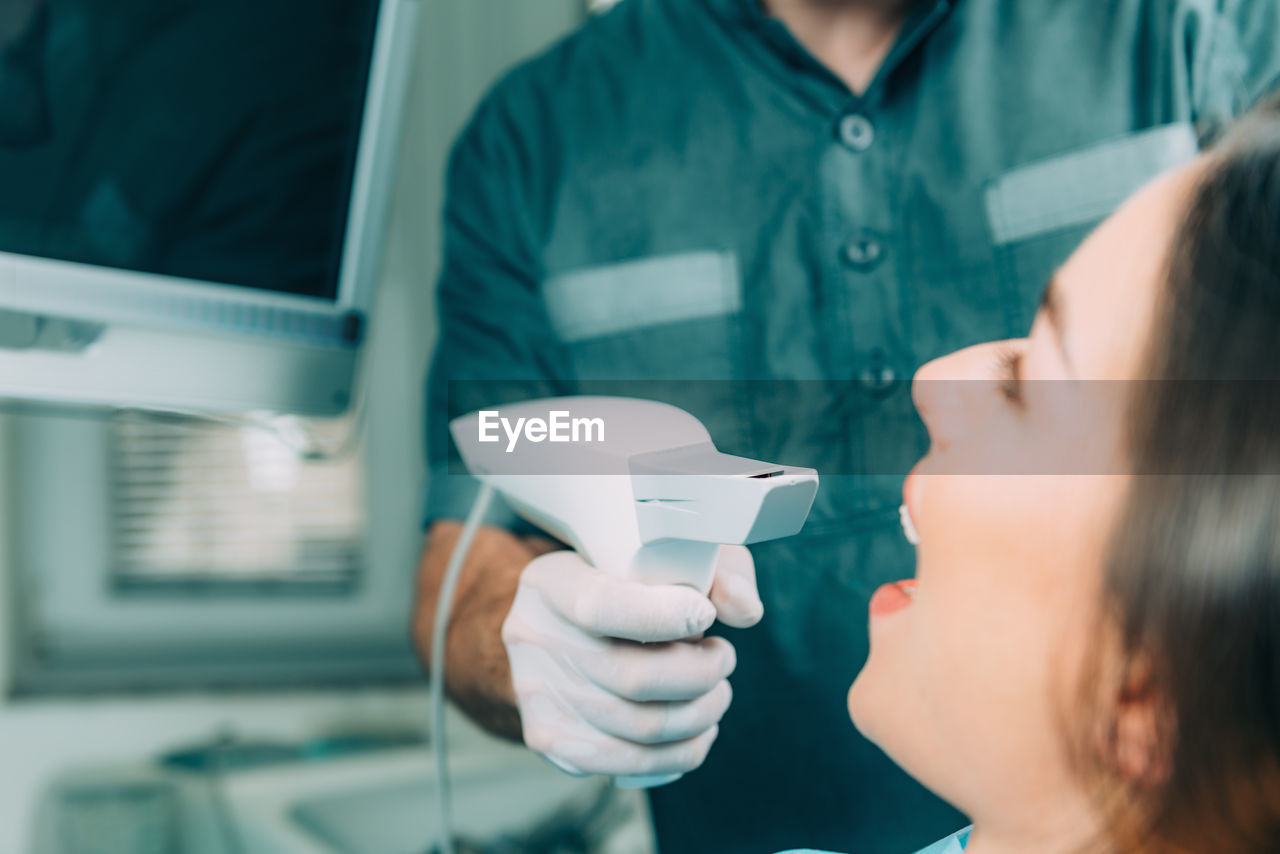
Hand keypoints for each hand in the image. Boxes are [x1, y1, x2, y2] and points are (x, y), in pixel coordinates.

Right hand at [501, 544, 761, 777]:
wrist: (566, 624)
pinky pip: (628, 763)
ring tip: (716, 691)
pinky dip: (681, 752)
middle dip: (700, 674)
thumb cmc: (628, 582)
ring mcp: (536, 695)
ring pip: (639, 727)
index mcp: (550, 583)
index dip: (664, 616)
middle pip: (631, 677)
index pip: (601, 606)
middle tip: (722, 657)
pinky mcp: (550, 738)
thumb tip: (745, 610)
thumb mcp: (668, 554)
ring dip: (700, 714)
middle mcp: (531, 638)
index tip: (706, 614)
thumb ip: (714, 569)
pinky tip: (700, 728)